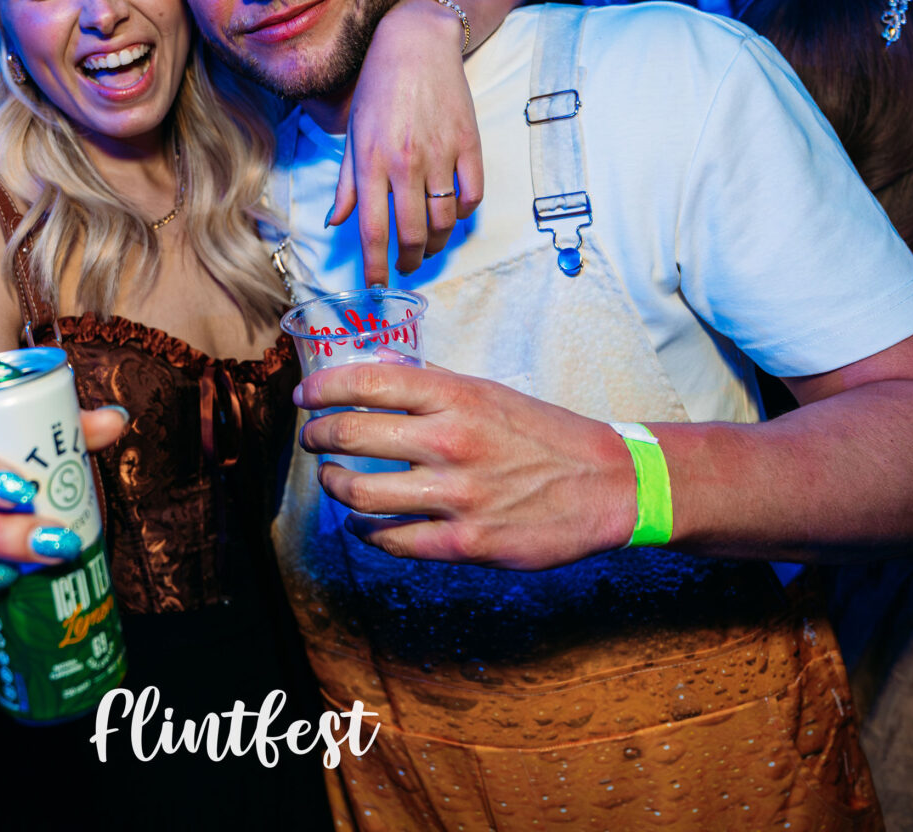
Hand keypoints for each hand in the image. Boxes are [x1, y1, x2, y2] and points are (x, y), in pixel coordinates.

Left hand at [294, 362, 633, 570]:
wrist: (608, 485)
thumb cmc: (545, 436)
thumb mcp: (489, 393)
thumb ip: (433, 384)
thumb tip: (377, 369)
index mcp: (457, 396)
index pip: (367, 381)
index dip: (323, 388)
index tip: (304, 396)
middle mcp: (451, 441)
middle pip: (350, 435)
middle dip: (317, 437)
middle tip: (312, 439)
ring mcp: (456, 496)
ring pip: (359, 493)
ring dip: (333, 486)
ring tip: (331, 480)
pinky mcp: (465, 542)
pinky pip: (391, 540)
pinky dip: (367, 532)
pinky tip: (365, 524)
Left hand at [335, 0, 482, 284]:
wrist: (416, 42)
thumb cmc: (377, 88)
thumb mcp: (352, 133)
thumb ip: (347, 182)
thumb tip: (336, 223)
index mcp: (371, 161)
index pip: (372, 229)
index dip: (375, 264)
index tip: (376, 284)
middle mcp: (405, 162)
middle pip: (413, 233)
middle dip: (409, 260)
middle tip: (405, 266)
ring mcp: (441, 154)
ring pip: (445, 221)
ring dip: (437, 243)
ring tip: (428, 246)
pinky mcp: (470, 144)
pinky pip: (472, 196)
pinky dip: (463, 214)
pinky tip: (451, 214)